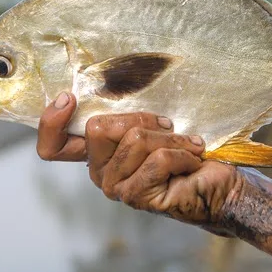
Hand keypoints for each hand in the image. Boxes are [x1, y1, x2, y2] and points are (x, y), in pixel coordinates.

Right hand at [36, 92, 239, 230]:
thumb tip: (115, 75)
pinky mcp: (136, 196)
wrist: (221, 183)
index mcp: (97, 153)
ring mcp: (115, 187)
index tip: (69, 97)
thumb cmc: (189, 149)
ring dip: (171, 139)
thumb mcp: (155, 121)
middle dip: (141, 119)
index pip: (53, 146)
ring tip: (188, 148)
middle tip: (169, 128)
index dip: (50, 122)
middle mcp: (99, 172)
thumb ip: (130, 110)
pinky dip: (183, 153)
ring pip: (134, 139)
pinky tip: (192, 162)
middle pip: (99, 127)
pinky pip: (157, 159)